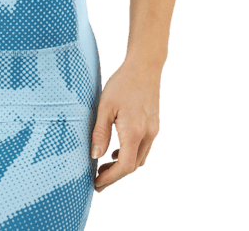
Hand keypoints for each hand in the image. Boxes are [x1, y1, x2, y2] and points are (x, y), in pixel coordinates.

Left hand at [89, 60, 160, 193]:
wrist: (145, 66)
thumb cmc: (123, 82)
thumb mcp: (105, 106)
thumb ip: (100, 132)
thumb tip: (94, 156)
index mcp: (134, 132)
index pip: (124, 167)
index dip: (110, 178)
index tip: (96, 183)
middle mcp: (147, 135)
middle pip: (133, 167)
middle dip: (115, 176)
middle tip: (97, 178)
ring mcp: (153, 131)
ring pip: (139, 159)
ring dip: (123, 166)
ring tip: (104, 166)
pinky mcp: (154, 126)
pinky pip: (143, 149)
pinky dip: (130, 155)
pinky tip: (117, 150)